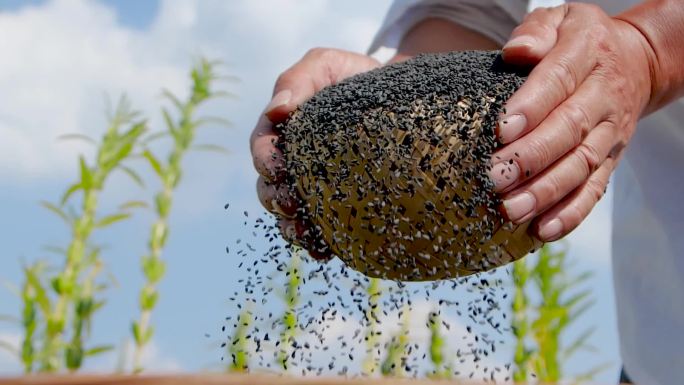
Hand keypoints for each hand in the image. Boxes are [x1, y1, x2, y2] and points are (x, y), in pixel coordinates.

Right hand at [250, 48, 379, 257]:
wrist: (398, 97)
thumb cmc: (354, 77)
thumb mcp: (325, 65)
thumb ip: (297, 80)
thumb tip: (276, 109)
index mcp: (282, 132)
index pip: (262, 149)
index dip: (265, 161)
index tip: (277, 168)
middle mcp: (293, 163)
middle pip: (270, 188)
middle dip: (275, 199)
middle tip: (290, 204)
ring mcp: (314, 187)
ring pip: (291, 215)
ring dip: (293, 228)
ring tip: (306, 236)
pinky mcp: (338, 205)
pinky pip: (323, 230)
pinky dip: (320, 243)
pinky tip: (328, 251)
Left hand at [489, 3, 654, 241]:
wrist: (637, 60)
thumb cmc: (579, 41)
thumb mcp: (561, 18)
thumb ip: (536, 31)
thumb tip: (516, 51)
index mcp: (587, 56)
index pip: (558, 81)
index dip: (531, 107)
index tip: (500, 129)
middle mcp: (603, 97)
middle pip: (569, 130)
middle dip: (531, 158)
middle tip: (495, 178)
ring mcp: (609, 133)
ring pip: (580, 166)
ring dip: (545, 192)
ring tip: (510, 210)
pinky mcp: (610, 160)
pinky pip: (594, 189)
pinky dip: (571, 213)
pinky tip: (542, 231)